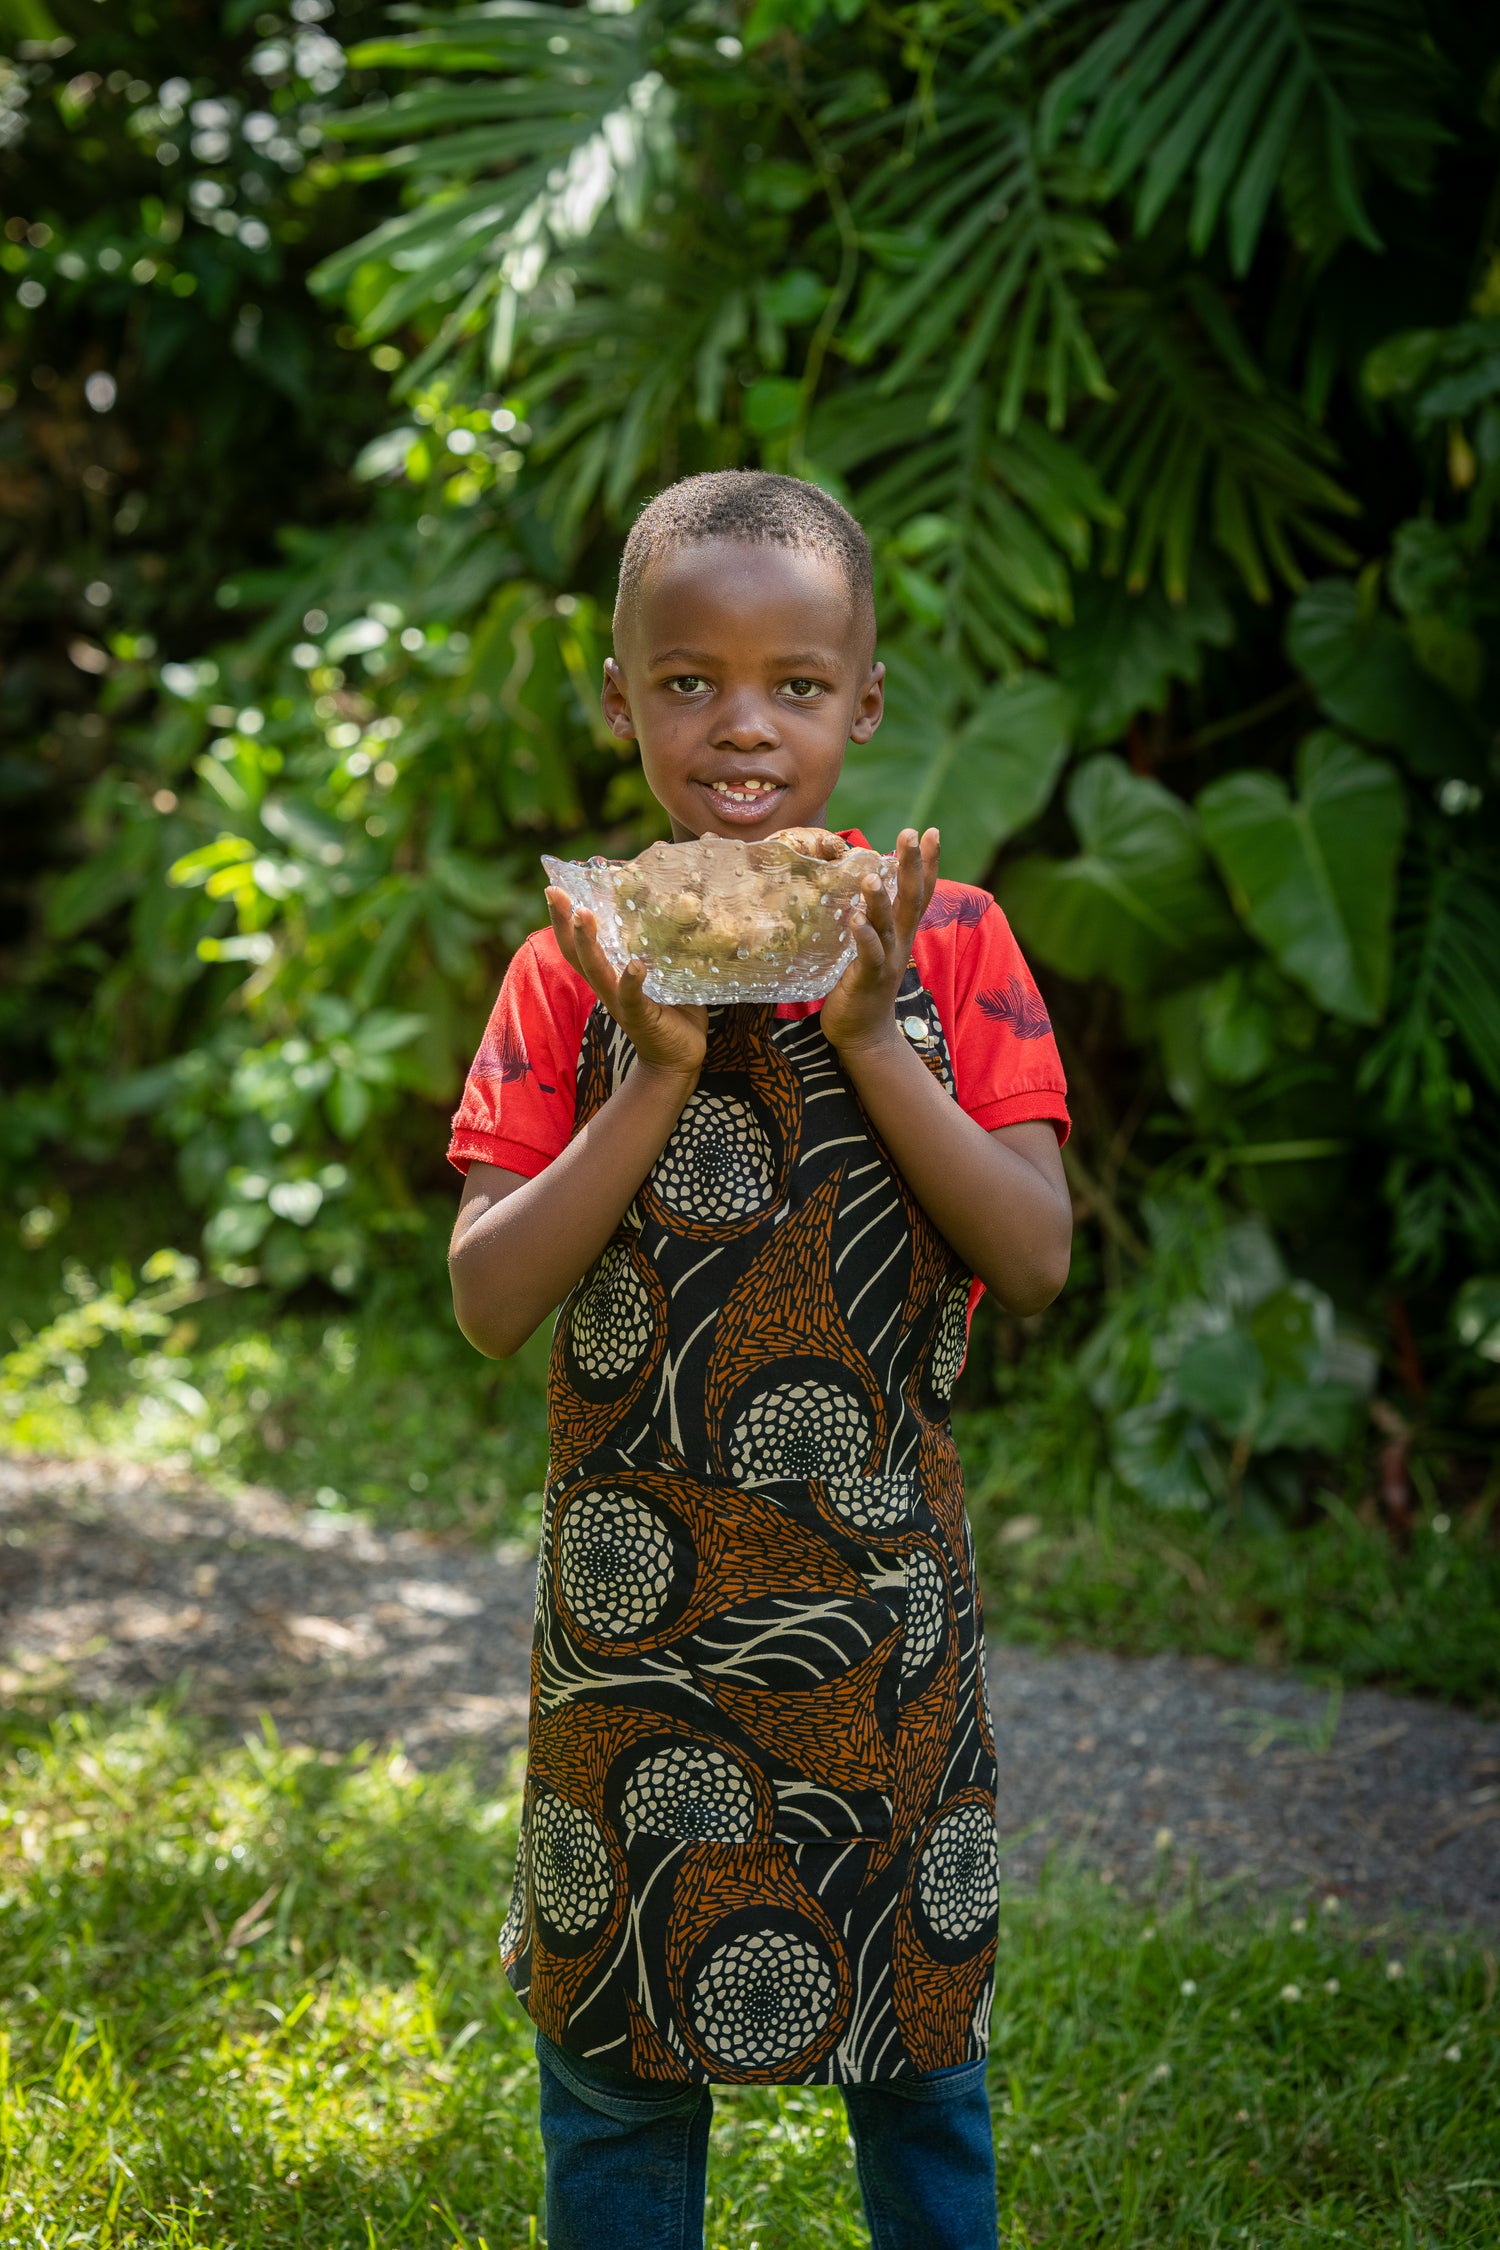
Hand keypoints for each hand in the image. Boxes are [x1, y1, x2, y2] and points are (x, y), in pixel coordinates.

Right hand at [546, 889, 707, 1080]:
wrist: (680, 1059)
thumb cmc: (674, 1012)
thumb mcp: (667, 972)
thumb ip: (668, 945)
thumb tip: (685, 905)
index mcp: (609, 975)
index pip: (579, 944)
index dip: (564, 919)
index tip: (554, 888)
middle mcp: (608, 987)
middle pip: (576, 953)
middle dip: (565, 923)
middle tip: (558, 893)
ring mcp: (621, 1003)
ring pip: (596, 971)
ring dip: (589, 943)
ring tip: (584, 915)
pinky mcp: (641, 1018)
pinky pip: (632, 998)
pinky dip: (631, 981)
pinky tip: (634, 965)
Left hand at [818, 827, 939, 1058]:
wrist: (864, 1035)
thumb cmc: (863, 984)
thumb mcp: (872, 945)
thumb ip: (871, 918)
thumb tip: (858, 886)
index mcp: (901, 931)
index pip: (920, 891)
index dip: (927, 862)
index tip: (931, 831)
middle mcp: (899, 941)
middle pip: (911, 898)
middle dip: (912, 865)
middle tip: (911, 833)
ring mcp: (886, 960)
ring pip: (887, 925)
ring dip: (881, 900)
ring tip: (873, 876)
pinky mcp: (867, 979)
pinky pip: (868, 955)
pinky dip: (863, 936)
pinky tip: (855, 918)